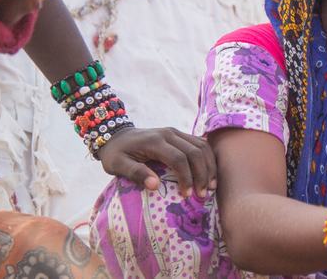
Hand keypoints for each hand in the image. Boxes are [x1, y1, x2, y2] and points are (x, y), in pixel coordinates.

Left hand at [97, 127, 216, 197]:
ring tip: (211, 186)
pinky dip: (207, 158)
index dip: (186, 177)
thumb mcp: (117, 165)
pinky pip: (200, 143)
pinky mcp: (179, 134)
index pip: (179, 159)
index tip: (187, 195)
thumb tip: (155, 186)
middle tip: (203, 194)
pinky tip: (209, 173)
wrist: (115, 135)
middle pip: (195, 152)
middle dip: (202, 174)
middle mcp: (169, 133)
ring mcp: (175, 132)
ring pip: (201, 146)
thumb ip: (136, 174)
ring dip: (209, 166)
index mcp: (154, 142)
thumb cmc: (116, 153)